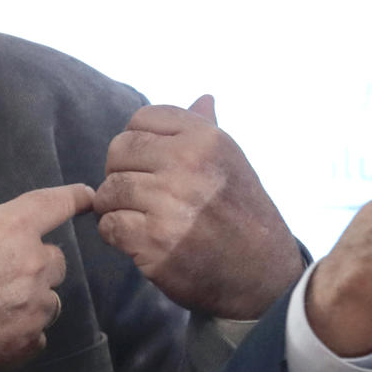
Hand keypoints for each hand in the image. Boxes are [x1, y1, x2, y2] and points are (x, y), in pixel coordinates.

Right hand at [0, 183, 93, 371]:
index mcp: (12, 228)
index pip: (54, 206)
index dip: (74, 199)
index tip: (89, 197)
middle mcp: (33, 265)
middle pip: (55, 263)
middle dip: (36, 268)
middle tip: (3, 280)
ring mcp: (33, 307)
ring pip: (48, 303)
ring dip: (29, 303)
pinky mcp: (26, 343)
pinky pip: (36, 336)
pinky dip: (20, 335)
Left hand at [95, 95, 302, 318]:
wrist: (262, 273)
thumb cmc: (243, 213)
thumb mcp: (233, 162)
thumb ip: (208, 129)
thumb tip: (204, 97)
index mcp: (206, 139)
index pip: (141, 119)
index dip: (138, 141)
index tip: (150, 163)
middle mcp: (188, 166)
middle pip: (119, 150)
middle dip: (120, 171)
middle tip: (137, 192)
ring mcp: (171, 204)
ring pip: (109, 189)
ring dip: (115, 205)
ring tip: (137, 216)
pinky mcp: (155, 242)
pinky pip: (109, 225)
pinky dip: (115, 233)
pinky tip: (136, 238)